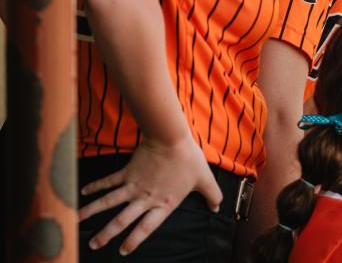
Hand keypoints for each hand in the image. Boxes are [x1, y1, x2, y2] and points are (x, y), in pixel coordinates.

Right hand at [78, 136, 222, 254]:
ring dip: (91, 212)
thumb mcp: (204, 179)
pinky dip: (95, 187)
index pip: (146, 228)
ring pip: (108, 203)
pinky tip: (83, 192)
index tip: (123, 250)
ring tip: (76, 221)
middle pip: (121, 221)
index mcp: (163, 204)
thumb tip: (218, 206)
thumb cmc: (189, 159)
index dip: (134, 240)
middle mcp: (145, 198)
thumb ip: (212, 195)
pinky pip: (108, 182)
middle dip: (106, 234)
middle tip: (93, 245)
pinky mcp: (126, 172)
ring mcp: (133, 186)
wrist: (171, 139)